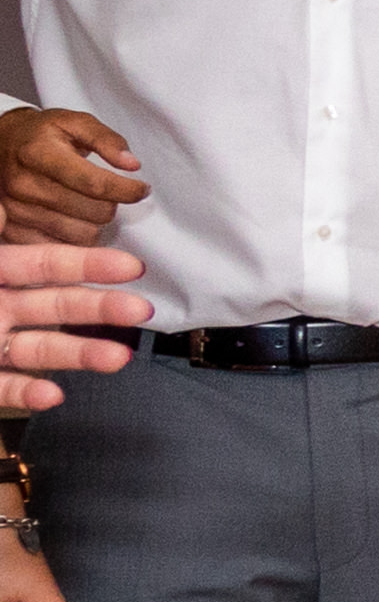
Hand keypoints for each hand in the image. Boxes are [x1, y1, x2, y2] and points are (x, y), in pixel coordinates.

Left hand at [1, 240, 153, 409]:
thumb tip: (0, 206)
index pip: (45, 265)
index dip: (88, 265)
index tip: (133, 267)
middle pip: (58, 306)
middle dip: (103, 308)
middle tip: (142, 310)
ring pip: (42, 349)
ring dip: (83, 354)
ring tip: (117, 358)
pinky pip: (6, 389)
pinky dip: (27, 394)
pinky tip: (51, 395)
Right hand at [2, 108, 148, 247]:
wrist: (1, 145)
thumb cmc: (42, 136)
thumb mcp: (74, 123)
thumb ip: (107, 139)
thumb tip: (132, 164)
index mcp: (38, 154)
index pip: (94, 183)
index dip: (127, 189)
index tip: (143, 189)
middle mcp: (23, 184)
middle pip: (95, 212)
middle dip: (111, 202)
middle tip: (103, 191)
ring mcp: (17, 211)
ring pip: (86, 234)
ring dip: (95, 221)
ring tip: (85, 202)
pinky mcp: (16, 232)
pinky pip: (66, 248)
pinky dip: (77, 236)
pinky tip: (72, 217)